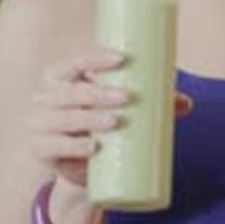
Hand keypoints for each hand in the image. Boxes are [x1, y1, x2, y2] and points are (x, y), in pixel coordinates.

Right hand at [28, 50, 192, 187]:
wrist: (76, 165)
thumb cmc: (97, 124)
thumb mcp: (117, 108)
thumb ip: (149, 104)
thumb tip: (186, 103)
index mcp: (59, 77)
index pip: (75, 62)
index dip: (95, 58)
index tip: (122, 59)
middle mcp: (44, 98)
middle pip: (70, 92)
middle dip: (97, 93)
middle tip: (127, 98)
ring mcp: (38, 125)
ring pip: (64, 119)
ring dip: (89, 120)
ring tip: (116, 121)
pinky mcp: (41, 151)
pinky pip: (54, 147)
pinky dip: (74, 147)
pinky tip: (92, 148)